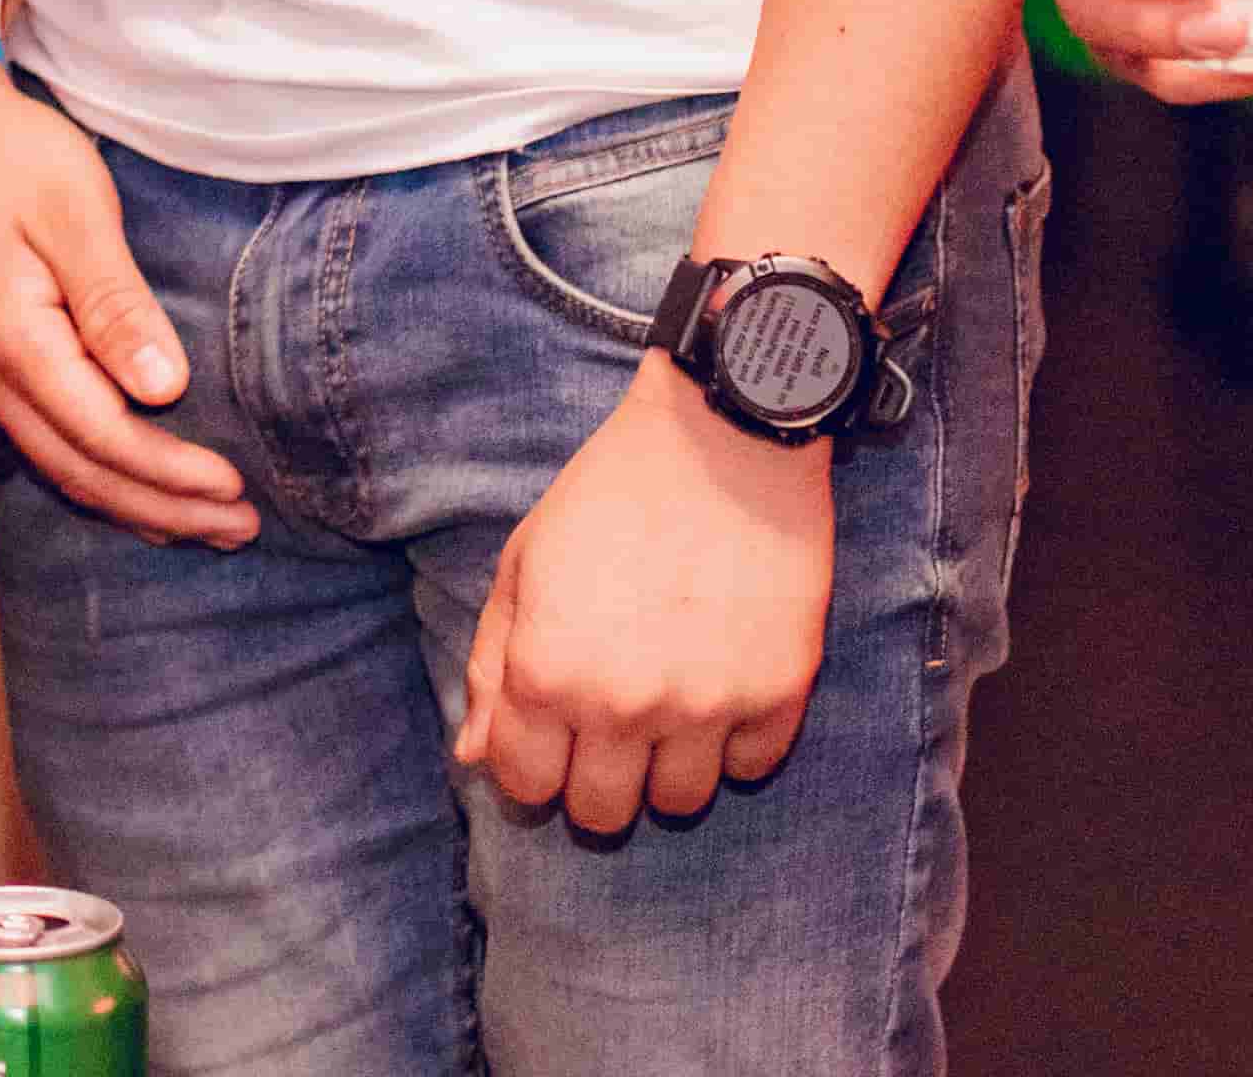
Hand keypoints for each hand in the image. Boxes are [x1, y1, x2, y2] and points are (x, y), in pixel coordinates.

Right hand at [0, 57, 251, 545]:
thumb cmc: (11, 156)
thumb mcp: (75, 211)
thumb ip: (115, 302)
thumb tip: (162, 386)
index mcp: (9, 338)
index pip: (101, 433)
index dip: (170, 471)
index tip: (235, 489)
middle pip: (80, 470)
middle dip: (163, 507)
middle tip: (241, 528)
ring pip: (58, 466)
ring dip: (133, 501)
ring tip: (204, 524)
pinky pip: (43, 443)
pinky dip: (97, 476)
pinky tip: (135, 486)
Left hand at [462, 355, 830, 835]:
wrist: (722, 439)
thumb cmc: (610, 494)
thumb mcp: (526, 563)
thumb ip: (492, 664)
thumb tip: (474, 756)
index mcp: (547, 670)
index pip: (524, 784)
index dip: (531, 763)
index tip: (549, 734)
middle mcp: (623, 704)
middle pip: (600, 814)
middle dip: (594, 779)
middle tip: (609, 726)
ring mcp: (706, 706)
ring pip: (679, 802)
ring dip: (667, 767)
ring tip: (669, 703)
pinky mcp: (779, 694)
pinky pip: (752, 767)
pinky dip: (736, 741)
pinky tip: (723, 683)